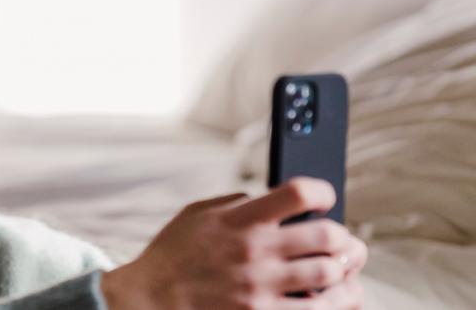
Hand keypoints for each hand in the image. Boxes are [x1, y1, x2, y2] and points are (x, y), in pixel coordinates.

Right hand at [102, 177, 367, 309]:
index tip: (324, 199)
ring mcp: (259, 286)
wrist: (148, 299)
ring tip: (340, 269)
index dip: (323, 192)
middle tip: (337, 240)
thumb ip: (237, 202)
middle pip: (328, 235)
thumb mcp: (198, 213)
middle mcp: (254, 250)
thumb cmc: (172, 254)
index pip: (299, 192)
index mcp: (240, 219)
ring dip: (343, 270)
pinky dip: (336, 302)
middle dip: (341, 236)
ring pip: (330, 275)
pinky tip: (335, 297)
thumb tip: (273, 199)